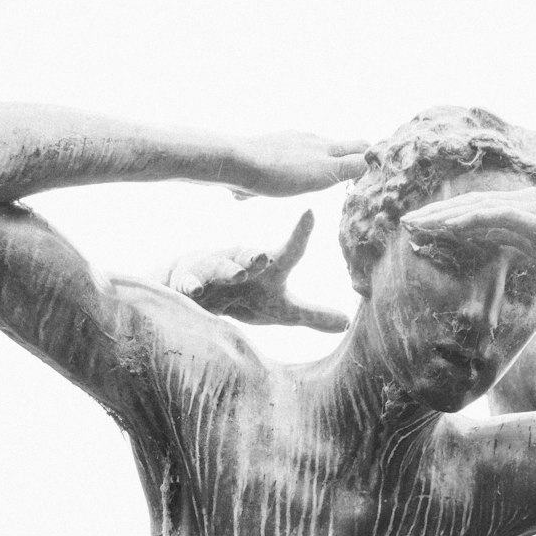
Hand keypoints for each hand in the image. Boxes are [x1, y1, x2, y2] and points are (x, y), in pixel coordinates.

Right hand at [166, 210, 349, 330]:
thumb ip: (312, 314)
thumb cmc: (249, 296)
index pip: (288, 252)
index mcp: (266, 267)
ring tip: (237, 274)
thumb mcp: (282, 309)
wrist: (202, 291)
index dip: (300, 234)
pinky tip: (193, 291)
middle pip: (249, 257)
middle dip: (254, 257)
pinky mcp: (189, 281)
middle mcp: (241, 262)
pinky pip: (187, 283)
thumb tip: (347, 322)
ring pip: (219, 267)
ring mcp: (213, 270)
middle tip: (263, 257)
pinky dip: (190, 285)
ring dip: (227, 270)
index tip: (311, 213)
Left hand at [234, 131, 368, 196]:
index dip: (372, 155)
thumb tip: (374, 161)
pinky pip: (289, 156)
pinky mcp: (269, 150)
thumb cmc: (279, 173)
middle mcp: (309, 140)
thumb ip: (348, 167)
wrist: (237, 162)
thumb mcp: (322, 173)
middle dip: (352, 156)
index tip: (381, 166)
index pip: (358, 148)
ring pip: (313, 150)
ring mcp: (288, 142)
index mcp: (324, 147)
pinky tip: (288, 178)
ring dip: (324, 160)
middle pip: (337, 147)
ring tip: (326, 175)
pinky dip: (297, 165)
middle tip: (361, 170)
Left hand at [402, 186, 535, 279]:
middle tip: (403, 224)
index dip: (446, 218)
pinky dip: (468, 219)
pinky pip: (495, 216)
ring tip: (414, 226)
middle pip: (470, 204)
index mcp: (526, 208)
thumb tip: (496, 246)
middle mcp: (524, 200)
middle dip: (434, 214)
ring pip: (476, 206)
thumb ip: (521, 243)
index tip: (420, 230)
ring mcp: (531, 206)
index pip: (478, 210)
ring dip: (442, 216)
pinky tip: (446, 227)